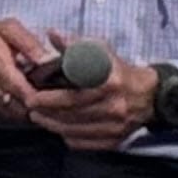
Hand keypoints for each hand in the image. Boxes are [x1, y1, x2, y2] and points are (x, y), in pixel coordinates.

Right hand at [0, 17, 63, 125]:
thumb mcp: (5, 28)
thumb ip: (28, 42)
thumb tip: (48, 58)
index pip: (21, 88)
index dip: (41, 96)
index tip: (59, 93)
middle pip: (22, 106)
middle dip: (44, 106)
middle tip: (62, 100)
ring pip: (18, 116)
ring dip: (36, 113)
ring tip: (52, 104)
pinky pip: (11, 119)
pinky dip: (26, 115)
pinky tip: (37, 107)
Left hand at [27, 43, 161, 150]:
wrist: (147, 96)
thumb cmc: (118, 71)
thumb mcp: (100, 51)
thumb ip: (75, 45)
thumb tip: (53, 34)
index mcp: (108, 82)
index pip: (73, 94)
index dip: (49, 98)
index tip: (32, 97)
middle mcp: (113, 105)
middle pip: (71, 113)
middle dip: (45, 112)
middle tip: (30, 106)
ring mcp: (114, 126)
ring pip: (74, 130)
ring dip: (51, 124)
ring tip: (38, 116)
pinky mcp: (114, 140)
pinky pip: (83, 143)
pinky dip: (67, 136)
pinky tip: (58, 127)